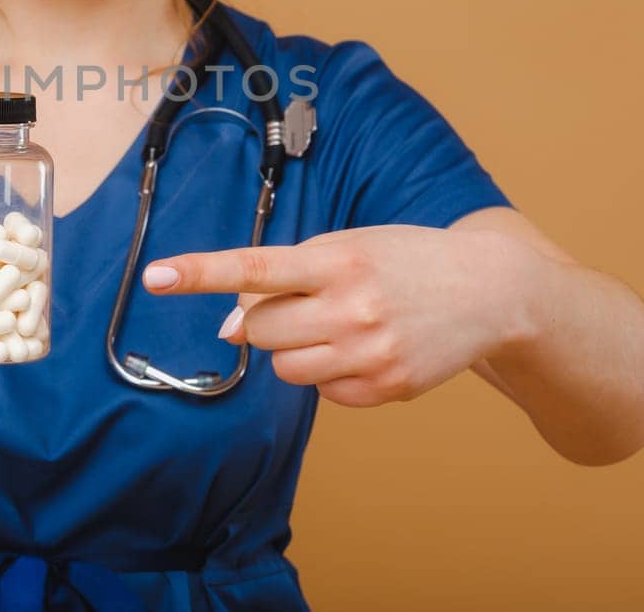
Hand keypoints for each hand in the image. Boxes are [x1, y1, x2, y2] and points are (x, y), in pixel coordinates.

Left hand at [142, 226, 521, 406]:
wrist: (489, 290)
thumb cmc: (404, 261)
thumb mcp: (347, 249)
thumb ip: (285, 280)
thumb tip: (226, 330)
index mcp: (337, 259)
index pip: (254, 268)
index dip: (199, 273)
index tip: (154, 275)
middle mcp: (352, 306)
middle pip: (260, 330)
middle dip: (267, 321)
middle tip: (307, 304)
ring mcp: (370, 351)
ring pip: (284, 368)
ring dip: (295, 350)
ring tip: (339, 325)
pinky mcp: (387, 388)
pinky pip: (322, 393)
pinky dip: (331, 374)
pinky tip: (366, 348)